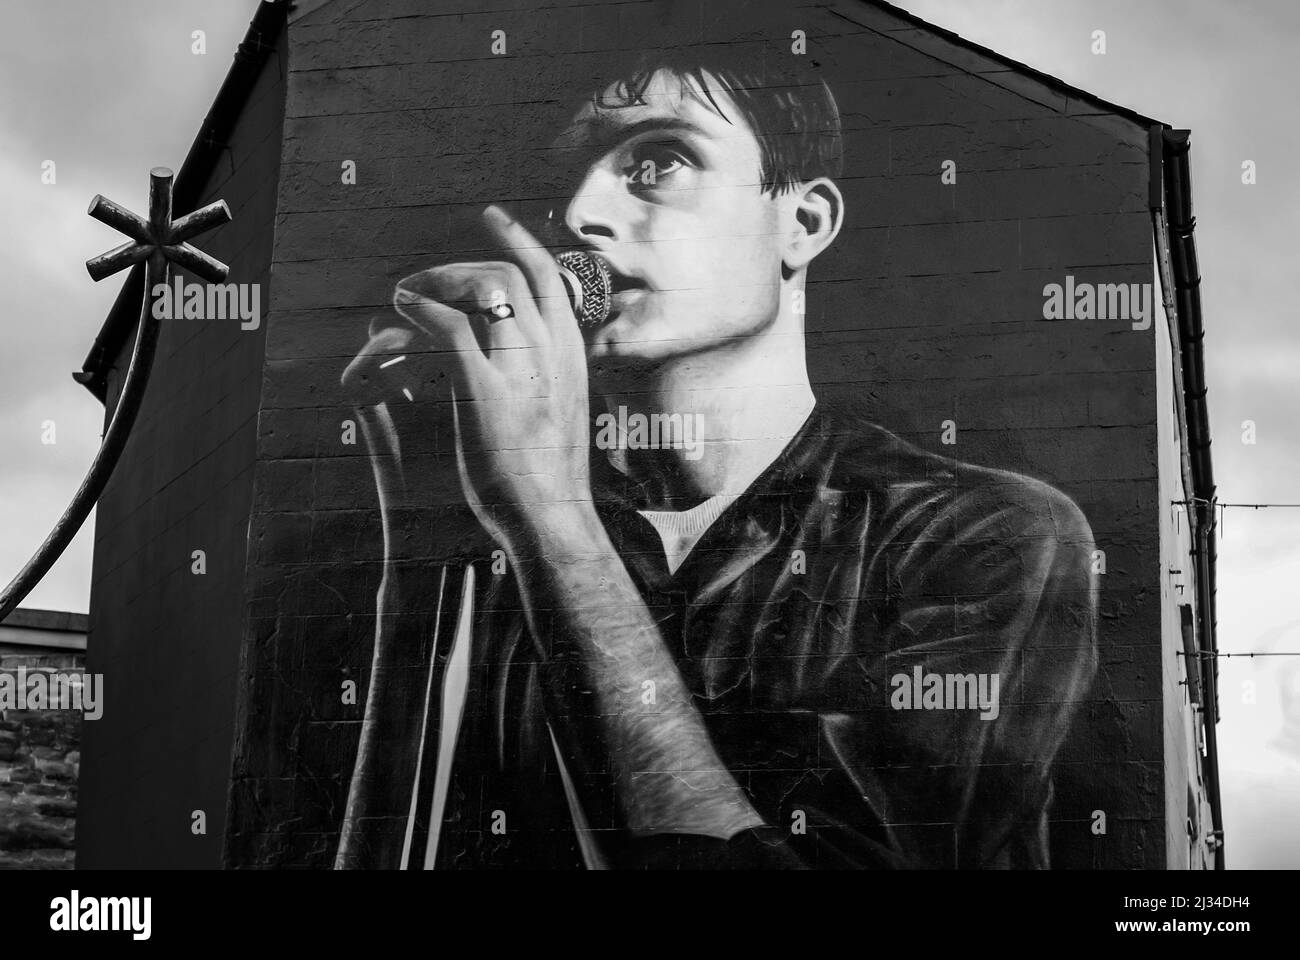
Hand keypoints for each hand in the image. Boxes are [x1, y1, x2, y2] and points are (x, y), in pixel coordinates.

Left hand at [391, 205, 593, 548]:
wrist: (554, 520)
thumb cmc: (554, 481)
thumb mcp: (564, 416)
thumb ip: (549, 380)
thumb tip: (532, 364)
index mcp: (571, 357)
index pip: (552, 279)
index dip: (522, 242)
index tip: (497, 219)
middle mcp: (553, 352)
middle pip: (514, 274)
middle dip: (466, 263)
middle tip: (428, 273)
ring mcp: (523, 368)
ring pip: (488, 287)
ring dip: (441, 278)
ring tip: (408, 290)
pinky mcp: (486, 391)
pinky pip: (452, 327)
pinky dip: (425, 307)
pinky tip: (403, 306)